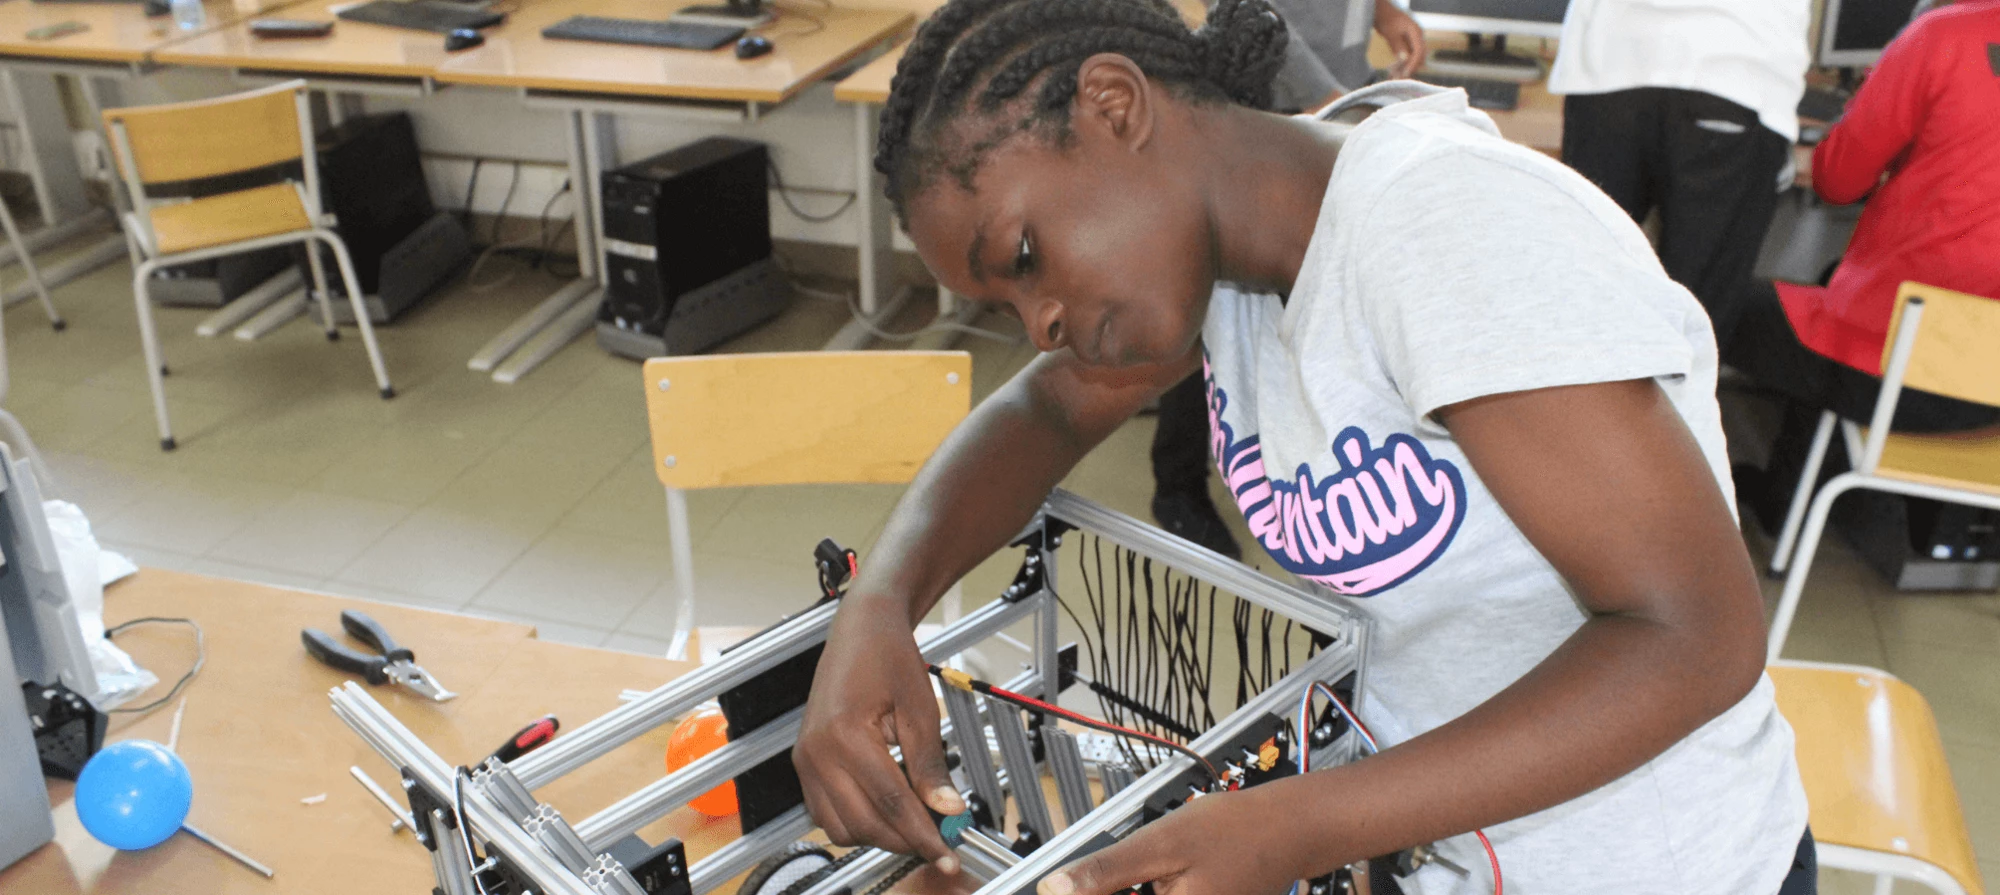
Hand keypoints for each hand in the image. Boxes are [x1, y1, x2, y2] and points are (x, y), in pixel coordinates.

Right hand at [795, 593, 963, 872]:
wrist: (862, 628)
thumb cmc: (888, 656)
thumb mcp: (920, 710)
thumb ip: (930, 765)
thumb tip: (947, 808)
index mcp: (845, 736)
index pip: (891, 804)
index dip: (923, 834)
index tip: (948, 852)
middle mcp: (816, 753)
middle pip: (863, 824)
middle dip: (904, 839)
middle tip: (940, 838)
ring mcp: (806, 760)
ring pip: (841, 828)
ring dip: (878, 835)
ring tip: (914, 823)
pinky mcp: (804, 762)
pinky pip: (826, 813)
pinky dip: (856, 821)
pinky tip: (885, 810)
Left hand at [1038, 790, 1300, 894]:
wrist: (1288, 829)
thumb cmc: (1234, 831)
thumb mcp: (1159, 842)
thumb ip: (1105, 871)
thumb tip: (1052, 888)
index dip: (1088, 894)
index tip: (1073, 883)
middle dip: (1112, 889)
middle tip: (1120, 870)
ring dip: (1129, 889)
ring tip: (1144, 868)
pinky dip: (1150, 890)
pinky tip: (1157, 876)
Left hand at [1374, 0, 1426, 78]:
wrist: (1382, 11)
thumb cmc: (1385, 19)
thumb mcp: (1390, 32)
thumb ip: (1398, 45)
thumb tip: (1405, 59)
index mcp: (1416, 32)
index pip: (1419, 51)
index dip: (1412, 65)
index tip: (1404, 75)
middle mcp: (1418, 37)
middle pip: (1419, 57)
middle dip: (1409, 69)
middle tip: (1397, 80)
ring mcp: (1414, 40)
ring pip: (1414, 58)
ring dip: (1405, 68)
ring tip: (1393, 78)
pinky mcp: (1408, 44)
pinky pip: (1408, 56)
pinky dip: (1402, 64)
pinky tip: (1393, 72)